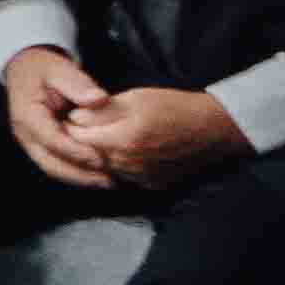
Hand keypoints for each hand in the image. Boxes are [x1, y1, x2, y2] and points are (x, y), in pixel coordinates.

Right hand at [1, 43, 104, 169]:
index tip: (101, 159)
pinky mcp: (39, 145)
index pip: (52, 139)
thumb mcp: (59, 69)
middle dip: (79, 175)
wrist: (25, 68)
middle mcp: (25, 133)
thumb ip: (78, 83)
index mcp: (27, 115)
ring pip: (52, 168)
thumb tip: (99, 99)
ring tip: (106, 182)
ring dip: (78, 178)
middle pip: (50, 162)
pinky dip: (75, 173)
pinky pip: (55, 164)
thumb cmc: (43, 68)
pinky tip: (96, 175)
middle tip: (108, 180)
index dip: (76, 152)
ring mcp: (30, 141)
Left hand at [63, 84, 247, 186]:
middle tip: (82, 126)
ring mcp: (142, 178)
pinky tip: (123, 150)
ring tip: (103, 136)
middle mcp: (130, 164)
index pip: (78, 138)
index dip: (71, 126)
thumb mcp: (135, 99)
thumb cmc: (174, 107)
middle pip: (89, 156)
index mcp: (123, 140)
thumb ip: (101, 111)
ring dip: (99, 154)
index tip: (70, 116)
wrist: (214, 129)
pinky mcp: (153, 184)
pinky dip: (118, 164)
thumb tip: (73, 118)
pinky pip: (124, 176)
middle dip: (82, 141)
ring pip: (105, 168)